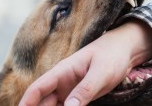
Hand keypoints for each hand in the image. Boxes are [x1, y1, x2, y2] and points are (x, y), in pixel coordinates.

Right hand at [19, 20, 151, 105]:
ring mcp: (71, 89)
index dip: (26, 102)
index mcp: (63, 71)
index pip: (38, 88)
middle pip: (44, 101)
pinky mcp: (80, 95)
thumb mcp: (100, 73)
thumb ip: (85, 90)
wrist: (125, 51)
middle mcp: (63, 81)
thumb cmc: (111, 55)